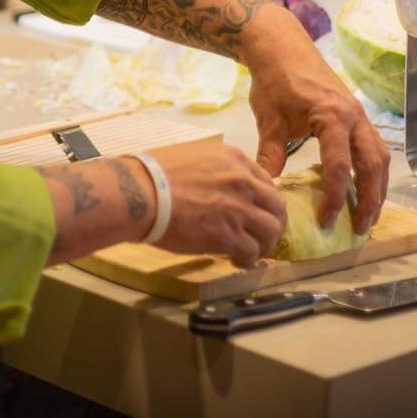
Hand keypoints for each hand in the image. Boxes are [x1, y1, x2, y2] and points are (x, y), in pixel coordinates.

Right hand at [143, 143, 286, 268]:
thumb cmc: (153, 173)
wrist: (140, 192)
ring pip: (271, 230)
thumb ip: (213, 169)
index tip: (256, 212)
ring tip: (252, 252)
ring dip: (264, 244)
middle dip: (273, 223)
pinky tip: (237, 261)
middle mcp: (242, 181)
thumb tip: (214, 186)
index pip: (265, 181)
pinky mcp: (228, 235)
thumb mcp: (192, 157)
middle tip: (262, 235)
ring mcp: (238, 208)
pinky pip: (252, 251)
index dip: (263, 201)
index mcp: (233, 158)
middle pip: (276, 206)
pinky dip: (248, 259)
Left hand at [242, 7, 389, 235]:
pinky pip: (374, 146)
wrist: (281, 47)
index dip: (334, 198)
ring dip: (378, 187)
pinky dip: (374, 170)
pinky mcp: (356, 114)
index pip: (339, 167)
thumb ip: (270, 156)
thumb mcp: (268, 120)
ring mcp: (358, 114)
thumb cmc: (274, 80)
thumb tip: (268, 190)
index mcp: (331, 116)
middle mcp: (353, 116)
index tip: (326, 221)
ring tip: (368, 215)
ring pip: (380, 156)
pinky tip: (364, 187)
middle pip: (373, 165)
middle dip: (370, 199)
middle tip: (361, 228)